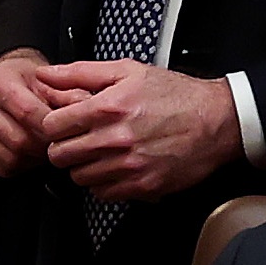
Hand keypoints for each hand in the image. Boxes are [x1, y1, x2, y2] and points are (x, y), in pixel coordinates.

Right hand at [0, 47, 61, 176]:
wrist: (1, 83)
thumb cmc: (26, 82)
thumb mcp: (49, 80)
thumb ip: (68, 94)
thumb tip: (85, 108)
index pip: (28, 113)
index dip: (52, 128)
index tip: (66, 133)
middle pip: (18, 140)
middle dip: (44, 147)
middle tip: (57, 144)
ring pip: (9, 158)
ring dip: (33, 160)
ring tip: (42, 148)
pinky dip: (19, 167)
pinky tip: (26, 154)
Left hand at [35, 61, 241, 203]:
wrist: (219, 121)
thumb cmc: (176, 95)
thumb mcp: (129, 71)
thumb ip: (81, 73)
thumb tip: (47, 74)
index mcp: (108, 108)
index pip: (51, 127)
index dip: (55, 125)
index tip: (65, 124)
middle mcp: (115, 138)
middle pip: (59, 155)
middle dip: (65, 147)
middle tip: (80, 140)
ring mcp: (128, 165)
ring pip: (78, 177)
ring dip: (84, 166)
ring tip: (102, 152)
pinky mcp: (142, 185)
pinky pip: (102, 193)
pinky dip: (104, 183)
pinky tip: (117, 167)